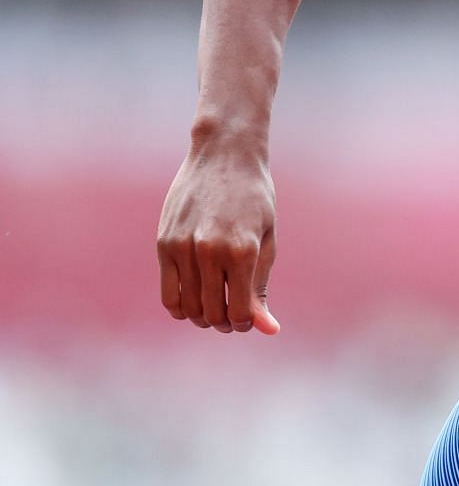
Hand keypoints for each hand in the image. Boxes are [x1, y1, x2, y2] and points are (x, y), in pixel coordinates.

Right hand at [156, 137, 280, 334]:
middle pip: (213, 312)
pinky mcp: (164, 243)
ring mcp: (182, 247)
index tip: (249, 318)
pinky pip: (167, 292)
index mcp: (243, 251)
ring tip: (215, 307)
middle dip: (225, 322)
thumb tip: (268, 329)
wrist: (224, 155)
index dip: (246, 323)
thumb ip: (262, 285)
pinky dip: (180, 305)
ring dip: (202, 316)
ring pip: (188, 307)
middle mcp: (210, 251)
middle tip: (233, 315)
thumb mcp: (267, 240)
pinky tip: (194, 299)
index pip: (241, 312)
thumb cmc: (255, 198)